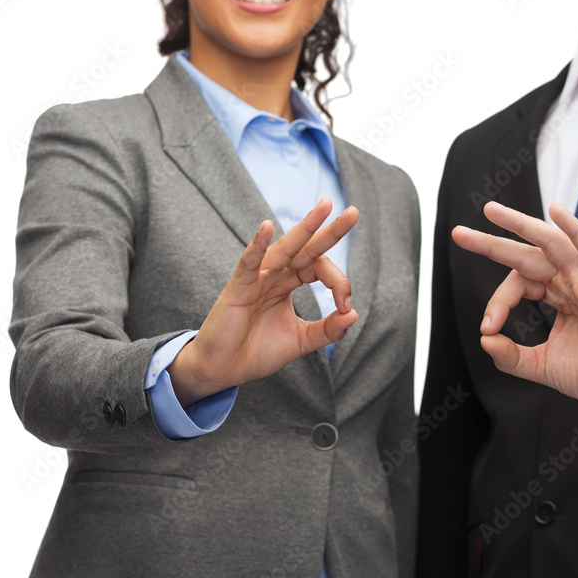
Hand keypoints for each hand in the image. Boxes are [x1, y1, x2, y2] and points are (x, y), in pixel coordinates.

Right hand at [168, 199, 358, 405]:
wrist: (223, 370)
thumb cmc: (256, 351)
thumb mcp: (300, 340)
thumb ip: (327, 330)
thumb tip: (354, 314)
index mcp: (288, 283)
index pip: (319, 268)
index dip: (339, 283)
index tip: (346, 306)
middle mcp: (274, 275)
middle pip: (306, 248)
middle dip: (330, 231)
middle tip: (353, 212)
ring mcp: (256, 279)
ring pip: (283, 249)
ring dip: (304, 228)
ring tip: (325, 208)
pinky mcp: (237, 289)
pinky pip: (248, 264)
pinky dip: (257, 246)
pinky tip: (266, 228)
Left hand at [452, 201, 577, 425]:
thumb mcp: (543, 366)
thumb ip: (512, 357)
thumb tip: (485, 340)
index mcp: (558, 296)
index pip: (518, 284)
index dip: (497, 303)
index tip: (489, 328)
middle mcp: (570, 283)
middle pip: (526, 254)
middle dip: (492, 243)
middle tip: (459, 234)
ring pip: (550, 243)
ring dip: (520, 225)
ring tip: (491, 212)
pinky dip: (574, 229)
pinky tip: (555, 211)